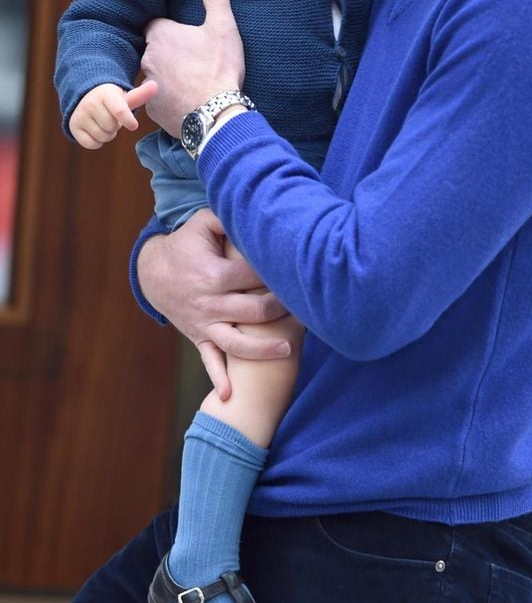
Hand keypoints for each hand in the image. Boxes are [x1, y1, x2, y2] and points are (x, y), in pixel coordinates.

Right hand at [69, 81, 157, 148]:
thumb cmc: (112, 100)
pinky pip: (91, 144)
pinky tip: (96, 130)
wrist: (85, 98)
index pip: (119, 110)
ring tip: (104, 123)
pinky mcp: (73, 127)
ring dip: (107, 134)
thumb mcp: (125, 96)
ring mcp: (80, 115)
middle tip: (112, 117)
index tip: (133, 125)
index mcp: (106, 94)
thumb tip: (156, 85)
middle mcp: (90, 103)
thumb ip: (140, 95)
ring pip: (102, 136)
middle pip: (112, 127)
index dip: (127, 119)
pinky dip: (97, 142)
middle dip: (115, 126)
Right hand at [136, 209, 293, 397]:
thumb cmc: (187, 244)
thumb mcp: (203, 222)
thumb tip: (258, 206)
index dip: (278, 275)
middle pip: (252, 312)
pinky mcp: (199, 337)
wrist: (153, 273)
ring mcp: (203, 323)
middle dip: (281, 311)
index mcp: (213, 274)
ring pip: (235, 343)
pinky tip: (229, 396)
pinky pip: (209, 360)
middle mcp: (208, 303)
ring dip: (262, 349)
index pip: (254, 277)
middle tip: (307, 308)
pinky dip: (218, 378)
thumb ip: (229, 216)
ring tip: (288, 349)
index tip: (300, 272)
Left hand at [141, 0, 244, 136]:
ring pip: (154, 75)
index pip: (155, 25)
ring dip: (167, 77)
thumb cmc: (218, 68)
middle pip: (153, 50)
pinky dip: (169, 99)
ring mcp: (148, 85)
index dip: (169, 29)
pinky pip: (158, 100)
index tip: (184, 35)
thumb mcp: (222, 26)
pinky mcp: (153, 109)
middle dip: (167, 53)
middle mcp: (147, 58)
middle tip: (191, 59)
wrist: (215, 114)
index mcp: (160, 35)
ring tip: (190, 81)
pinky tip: (187, 101)